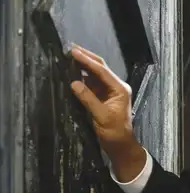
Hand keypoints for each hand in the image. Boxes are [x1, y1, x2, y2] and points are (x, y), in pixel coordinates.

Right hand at [68, 44, 145, 178]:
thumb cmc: (114, 132)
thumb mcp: (101, 116)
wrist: (120, 144)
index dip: (87, 61)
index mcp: (119, 89)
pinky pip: (90, 82)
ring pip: (94, 73)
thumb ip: (89, 99)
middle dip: (86, 57)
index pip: (102, 71)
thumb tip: (74, 83)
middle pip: (100, 67)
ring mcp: (108, 90)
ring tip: (67, 56)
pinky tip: (71, 70)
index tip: (73, 52)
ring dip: (82, 65)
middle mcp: (115, 86)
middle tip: (69, 48)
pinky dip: (81, 75)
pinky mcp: (101, 96)